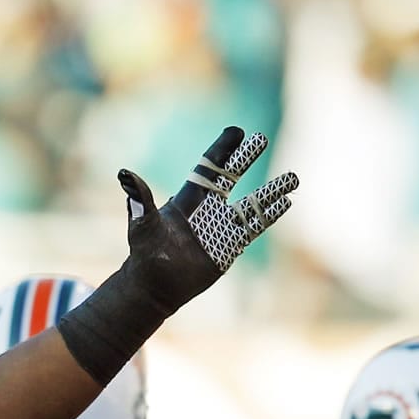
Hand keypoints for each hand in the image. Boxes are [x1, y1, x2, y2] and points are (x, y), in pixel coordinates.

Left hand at [117, 127, 297, 310]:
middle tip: (262, 138)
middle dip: (246, 159)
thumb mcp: (143, 225)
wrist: (155, 286)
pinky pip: (254, 227)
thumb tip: (125, 174)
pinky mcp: (231, 245)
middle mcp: (208, 208)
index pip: (209, 167)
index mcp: (189, 198)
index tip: (237, 132)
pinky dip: (270, 215)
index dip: (222, 149)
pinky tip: (286, 203)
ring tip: (294, 177)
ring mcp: (222, 226)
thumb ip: (139, 200)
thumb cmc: (145, 254)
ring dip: (271, 191)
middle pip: (231, 177)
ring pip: (251, 203)